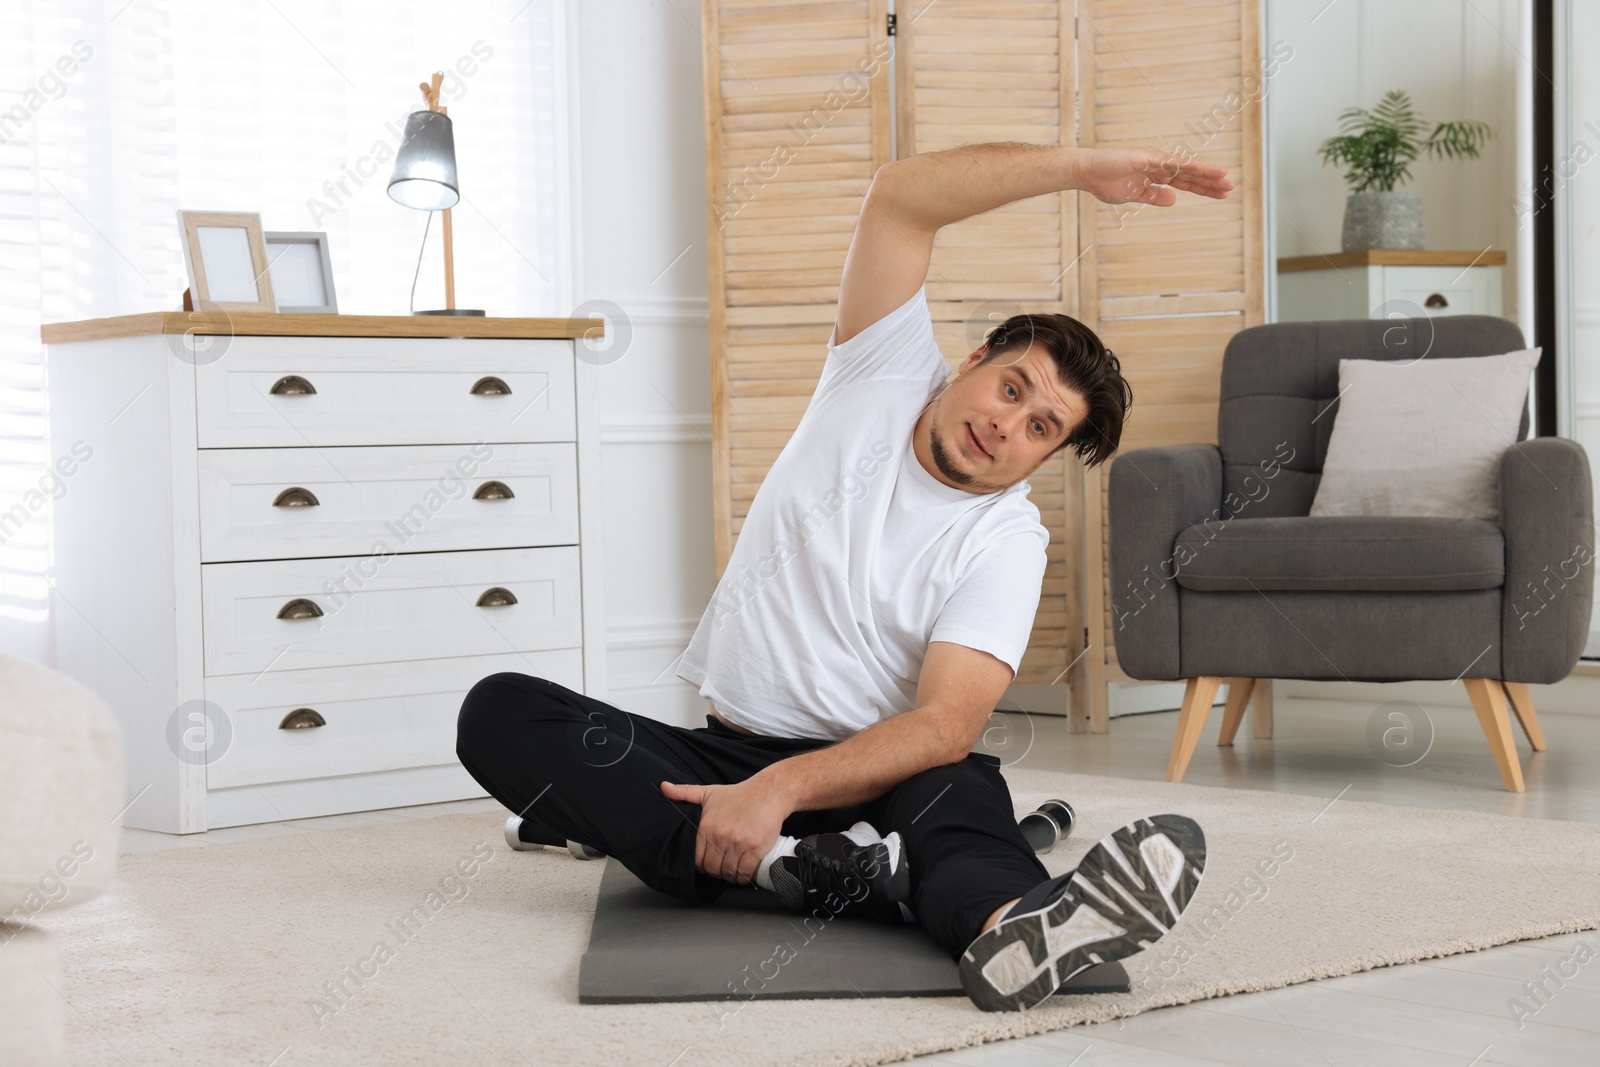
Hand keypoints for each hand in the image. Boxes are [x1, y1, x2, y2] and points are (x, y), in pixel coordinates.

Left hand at [659, 774, 792, 884]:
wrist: (767, 792)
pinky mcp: (754, 849)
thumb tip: (663, 787)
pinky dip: (743, 877)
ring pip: (728, 873)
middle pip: (711, 868)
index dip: (701, 864)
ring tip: (732, 870)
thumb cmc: (738, 795)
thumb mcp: (709, 792)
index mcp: (706, 826)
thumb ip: (685, 792)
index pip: (696, 859)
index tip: (708, 862)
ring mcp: (738, 843)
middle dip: (716, 871)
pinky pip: (744, 873)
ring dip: (729, 876)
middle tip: (721, 867)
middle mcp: (720, 836)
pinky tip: (744, 871)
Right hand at [1071, 146, 1233, 206]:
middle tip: (1231, 187)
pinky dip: (1185, 165)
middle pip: (1190, 175)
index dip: (1204, 188)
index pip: (1186, 182)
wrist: (1086, 172)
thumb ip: (1153, 197)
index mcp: (1157, 175)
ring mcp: (1154, 159)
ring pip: (1185, 167)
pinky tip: (1199, 169)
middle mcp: (1160, 165)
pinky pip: (1170, 163)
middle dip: (1210, 182)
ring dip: (1204, 172)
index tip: (1222, 194)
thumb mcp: (1133, 195)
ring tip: (1224, 177)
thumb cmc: (1106, 182)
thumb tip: (1175, 200)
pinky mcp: (1146, 157)